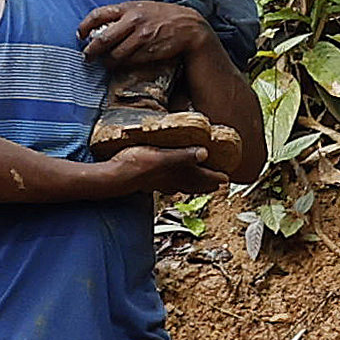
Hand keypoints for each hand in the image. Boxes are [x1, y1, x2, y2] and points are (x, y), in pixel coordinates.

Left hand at [78, 0, 214, 69]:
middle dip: (91, 51)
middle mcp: (133, 20)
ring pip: (114, 54)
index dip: (85, 26)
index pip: (98, 15)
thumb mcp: (143, 8)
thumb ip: (123, 15)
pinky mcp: (148, 51)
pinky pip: (128, 61)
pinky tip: (120, 65)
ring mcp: (141, 36)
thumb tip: (100, 28)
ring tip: (105, 63)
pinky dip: (121, 65)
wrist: (190, 27)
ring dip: (106, 62)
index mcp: (128, 7)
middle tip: (87, 57)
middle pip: (102, 39)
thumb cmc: (163, 17)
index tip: (80, 35)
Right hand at [95, 141, 223, 195]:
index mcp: (176, 173)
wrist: (113, 178)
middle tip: (217, 185)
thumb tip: (204, 153)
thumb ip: (182, 156)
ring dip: (192, 186)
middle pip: (193, 184)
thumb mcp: (161, 156)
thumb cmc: (135, 165)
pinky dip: (174, 185)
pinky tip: (169, 185)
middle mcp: (170, 181)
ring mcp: (159, 183)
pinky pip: (167, 185)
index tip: (226, 178)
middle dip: (206, 185)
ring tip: (199, 186)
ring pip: (181, 186)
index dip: (214, 177)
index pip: (201, 177)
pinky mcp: (147, 181)